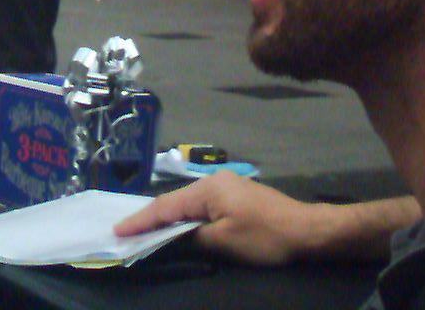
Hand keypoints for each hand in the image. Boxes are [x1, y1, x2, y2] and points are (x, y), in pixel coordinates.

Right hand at [114, 173, 418, 266]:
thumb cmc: (265, 237)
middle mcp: (214, 182)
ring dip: (168, 219)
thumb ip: (192, 238)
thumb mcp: (224, 243)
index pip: (165, 207)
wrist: (307, 232)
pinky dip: (186, 218)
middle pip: (174, 202)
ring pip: (188, 205)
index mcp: (208, 189)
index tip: (117, 230)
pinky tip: (180, 228)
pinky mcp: (236, 199)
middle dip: (150, 217)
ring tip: (145, 231)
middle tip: (125, 231)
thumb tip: (171, 238)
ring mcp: (227, 189)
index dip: (140, 220)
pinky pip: (202, 207)